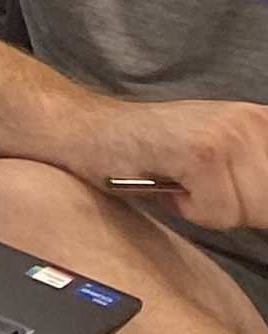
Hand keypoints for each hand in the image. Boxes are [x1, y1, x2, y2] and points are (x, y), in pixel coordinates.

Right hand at [54, 99, 267, 235]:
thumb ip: (255, 175)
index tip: (221, 191)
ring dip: (213, 210)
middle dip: (235, 209)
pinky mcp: (202, 151)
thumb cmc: (147, 151)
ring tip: (181, 181)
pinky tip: (167, 181)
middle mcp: (254, 121)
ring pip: (248, 212)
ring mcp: (229, 133)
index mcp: (262, 121)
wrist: (84, 130)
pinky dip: (192, 210)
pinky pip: (219, 212)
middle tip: (195, 184)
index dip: (255, 204)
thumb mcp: (218, 155)